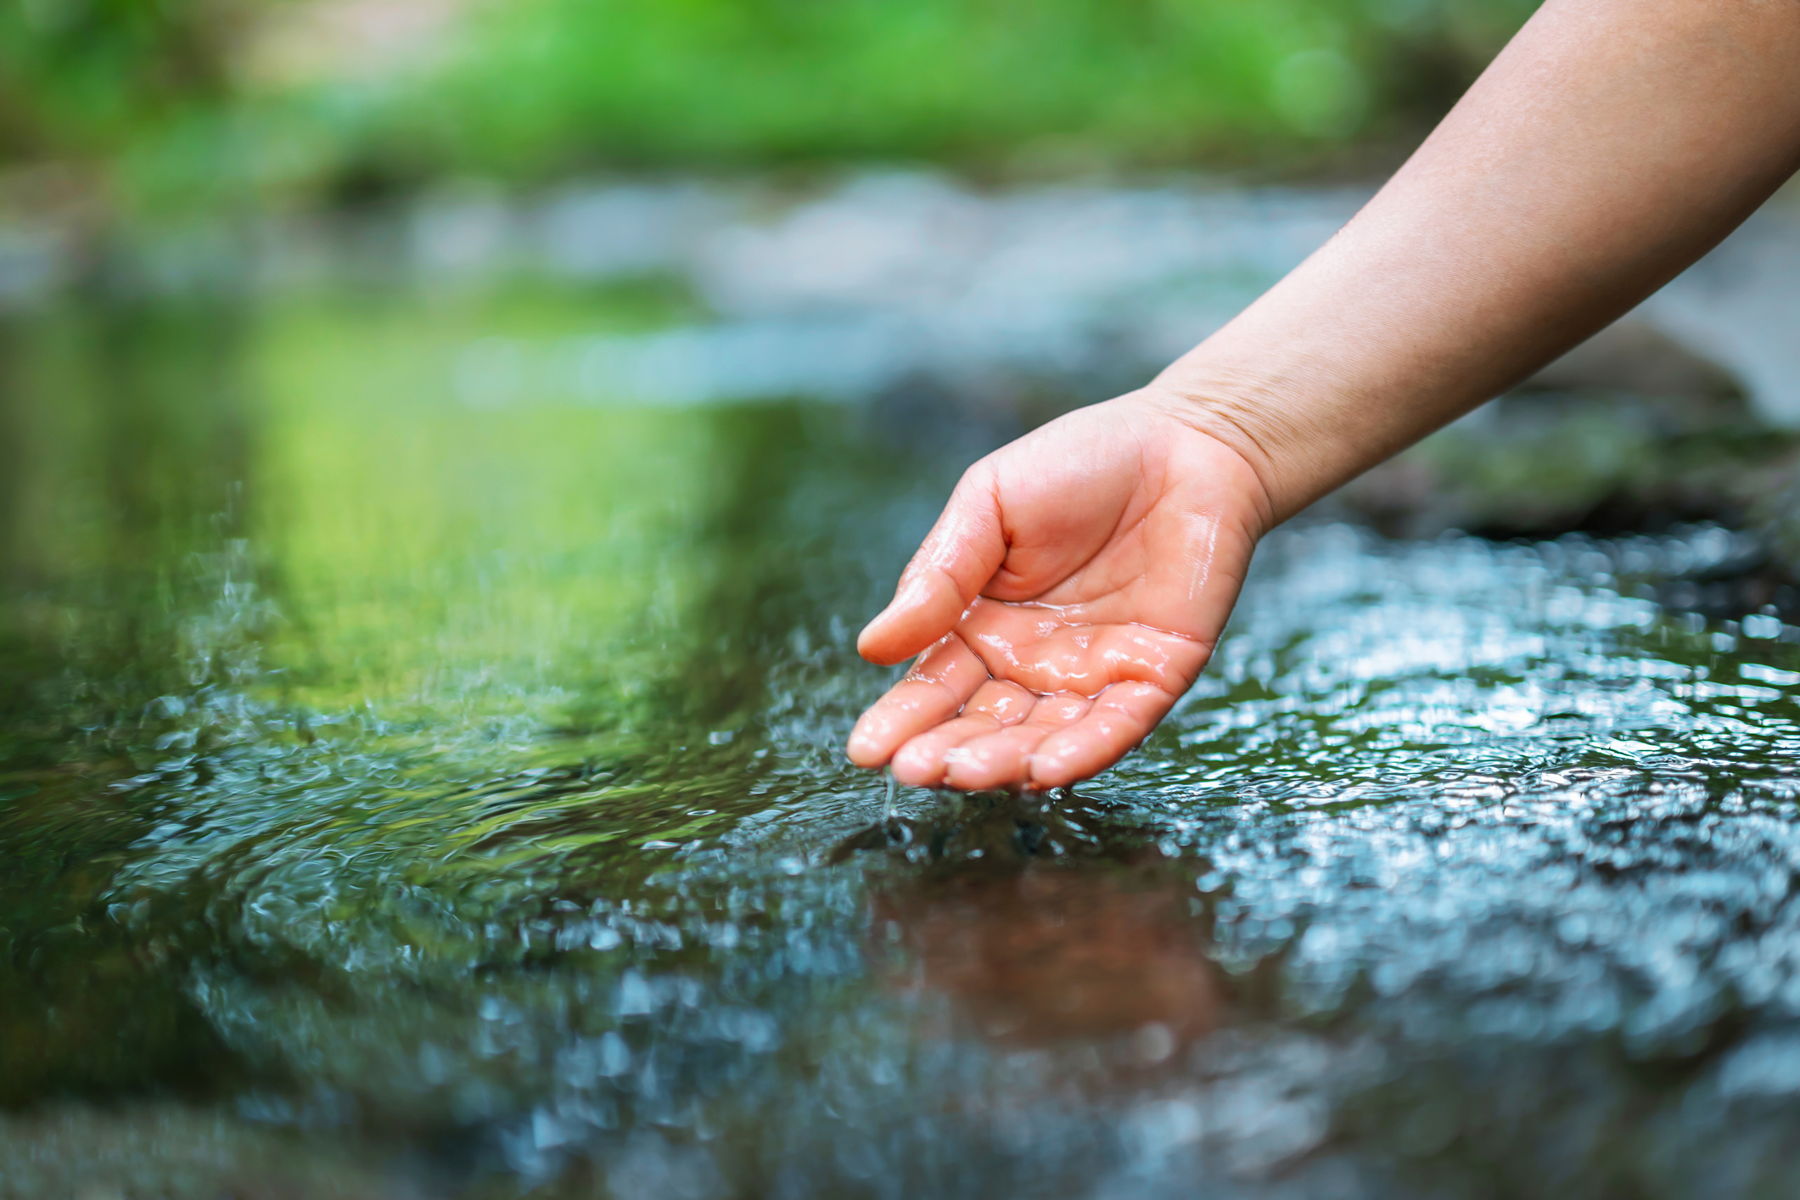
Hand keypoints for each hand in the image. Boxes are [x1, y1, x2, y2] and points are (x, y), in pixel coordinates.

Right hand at [846, 389, 1271, 789]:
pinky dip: (1083, 751)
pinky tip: (1045, 769)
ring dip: (1006, 763)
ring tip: (968, 774)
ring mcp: (1092, 676)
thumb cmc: (1080, 461)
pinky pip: (1116, 727)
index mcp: (983, 624)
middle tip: (914, 772)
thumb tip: (872, 647)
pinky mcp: (1154, 677)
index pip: (934, 687)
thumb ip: (939, 575)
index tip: (866, 750)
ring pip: (1043, 737)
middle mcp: (1032, 663)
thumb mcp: (989, 505)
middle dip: (947, 752)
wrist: (1187, 440)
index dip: (902, 720)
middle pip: (983, 724)